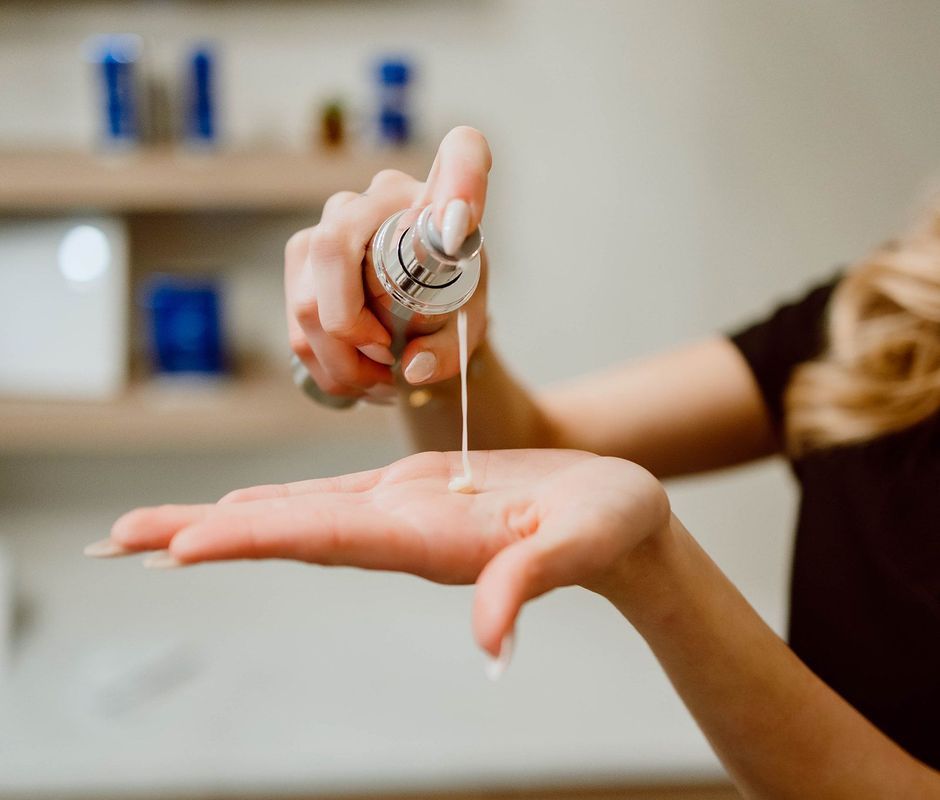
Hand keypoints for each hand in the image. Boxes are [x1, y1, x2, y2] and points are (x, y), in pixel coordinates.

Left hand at [97, 450, 669, 658]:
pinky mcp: (413, 494)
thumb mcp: (582, 542)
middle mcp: (399, 533)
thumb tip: (488, 640)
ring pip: (297, 517)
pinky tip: (240, 507)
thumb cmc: (611, 525)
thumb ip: (530, 582)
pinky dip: (276, 504)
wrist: (621, 519)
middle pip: (286, 533)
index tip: (182, 546)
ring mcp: (401, 514)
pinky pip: (330, 500)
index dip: (254, 538)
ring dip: (223, 519)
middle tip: (119, 539)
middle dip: (203, 534)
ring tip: (154, 528)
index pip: (325, 539)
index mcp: (429, 540)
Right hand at [285, 126, 492, 403]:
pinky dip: (326, 366)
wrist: (416, 309)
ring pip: (308, 302)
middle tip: (390, 363)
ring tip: (378, 380)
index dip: (464, 179)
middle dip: (353, 330)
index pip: (462, 153)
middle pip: (332, 251)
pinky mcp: (299, 262)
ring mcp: (325, 228)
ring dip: (341, 362)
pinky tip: (357, 375)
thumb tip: (411, 366)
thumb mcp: (464, 327)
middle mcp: (369, 201)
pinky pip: (296, 325)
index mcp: (427, 199)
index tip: (463, 221)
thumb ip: (449, 349)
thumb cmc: (446, 303)